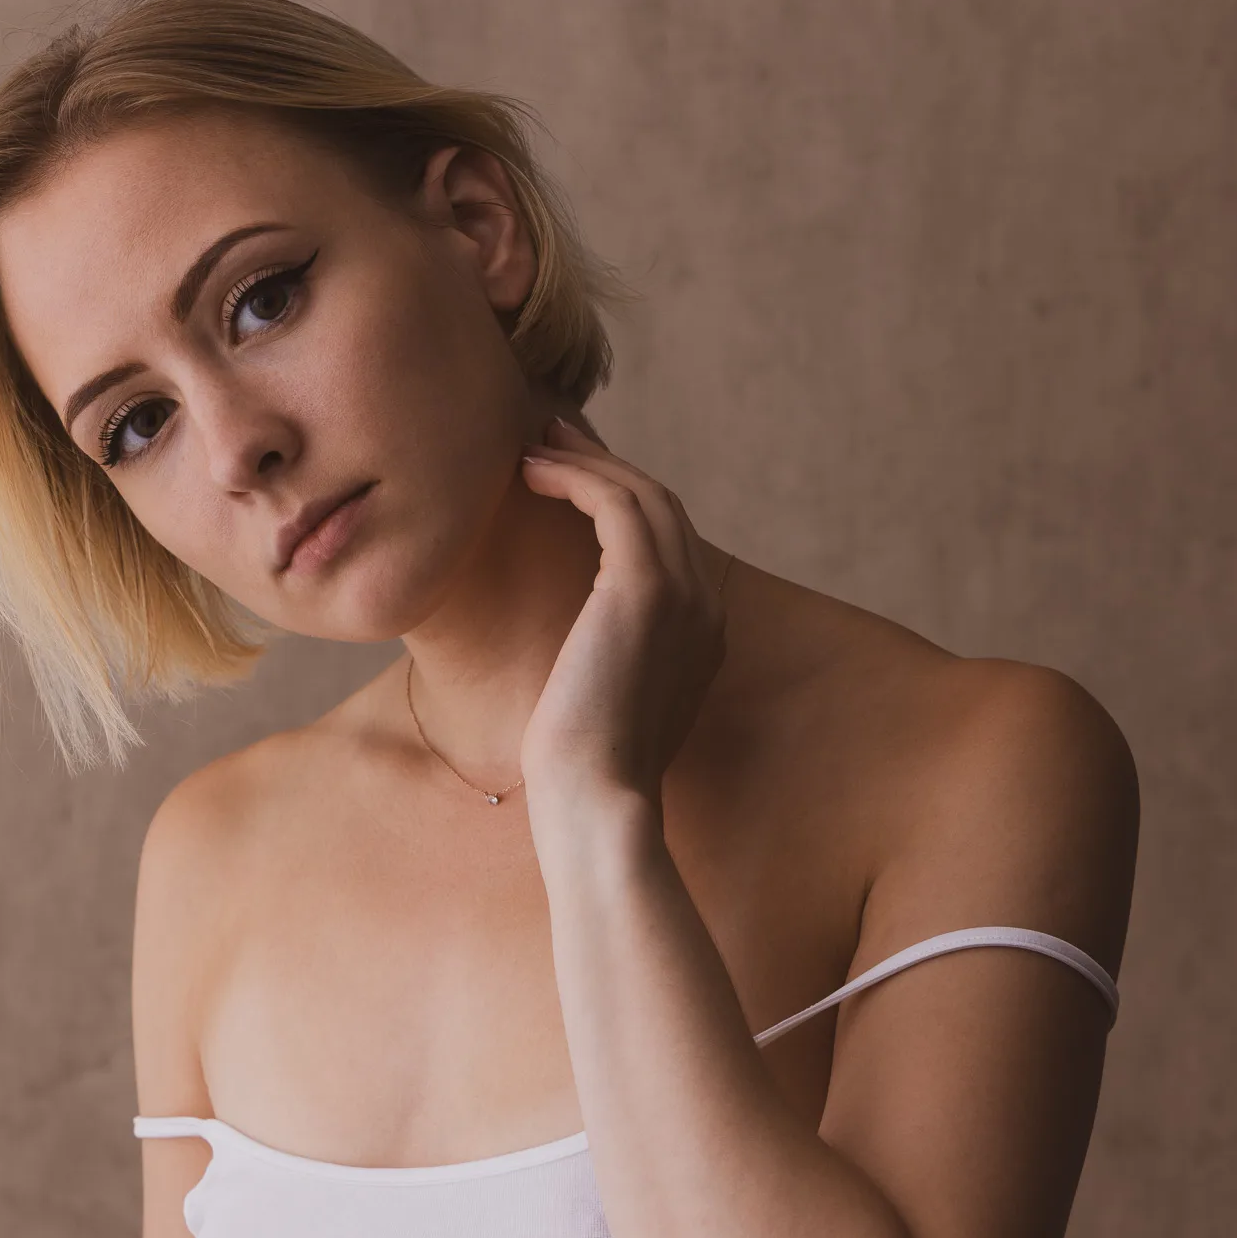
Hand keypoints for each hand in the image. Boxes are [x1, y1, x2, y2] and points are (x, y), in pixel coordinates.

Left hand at [517, 416, 729, 811]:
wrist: (597, 802)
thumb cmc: (583, 772)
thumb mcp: (601, 704)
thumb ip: (606, 664)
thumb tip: (574, 652)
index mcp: (702, 634)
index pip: (666, 542)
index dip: (619, 499)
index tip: (571, 475)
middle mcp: (705, 606)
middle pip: (660, 506)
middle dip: (604, 464)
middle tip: (551, 435)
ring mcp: (682, 594)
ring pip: (641, 494)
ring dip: (585, 460)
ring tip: (532, 443)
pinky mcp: (644, 588)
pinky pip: (615, 501)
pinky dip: (574, 476)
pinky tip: (531, 472)